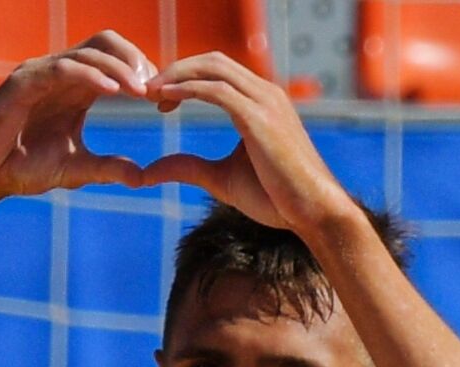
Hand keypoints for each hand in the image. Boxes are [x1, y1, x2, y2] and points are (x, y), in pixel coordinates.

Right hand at [0, 31, 155, 204]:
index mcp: (74, 88)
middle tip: (156, 88)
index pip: (114, 60)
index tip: (162, 98)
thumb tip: (142, 178)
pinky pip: (63, 68)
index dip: (141, 71)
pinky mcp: (23, 82)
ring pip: (88, 51)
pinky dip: (91, 75)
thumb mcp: (75, 169)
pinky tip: (114, 91)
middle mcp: (59, 73)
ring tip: (142, 91)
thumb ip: (107, 168)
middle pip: (106, 42)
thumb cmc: (20, 168)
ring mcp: (40, 73)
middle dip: (136, 59)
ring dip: (120, 68)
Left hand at [142, 53, 353, 231]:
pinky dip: (188, 89)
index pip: (218, 72)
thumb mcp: (221, 180)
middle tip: (146, 90)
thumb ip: (188, 168)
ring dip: (176, 74)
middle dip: (176, 69)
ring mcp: (265, 102)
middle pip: (212, 61)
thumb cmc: (277, 198)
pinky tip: (165, 98)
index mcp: (262, 102)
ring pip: (213, 68)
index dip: (184, 77)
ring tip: (149, 92)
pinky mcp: (259, 118)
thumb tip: (150, 172)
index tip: (158, 97)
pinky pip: (217, 91)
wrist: (313, 212)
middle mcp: (265, 94)